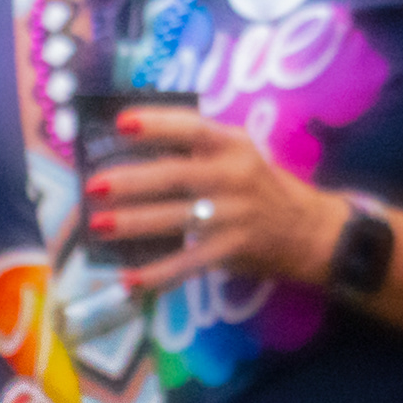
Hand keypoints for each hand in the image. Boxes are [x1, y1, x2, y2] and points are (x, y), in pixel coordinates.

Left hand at [81, 109, 345, 293]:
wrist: (308, 229)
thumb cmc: (260, 187)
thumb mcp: (238, 156)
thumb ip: (196, 150)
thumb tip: (134, 147)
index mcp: (233, 144)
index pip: (192, 128)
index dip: (156, 124)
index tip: (121, 123)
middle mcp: (233, 176)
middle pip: (175, 175)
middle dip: (131, 181)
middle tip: (94, 186)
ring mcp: (232, 215)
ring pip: (175, 219)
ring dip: (134, 223)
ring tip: (99, 226)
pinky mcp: (230, 251)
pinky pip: (187, 263)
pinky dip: (157, 274)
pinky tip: (128, 280)